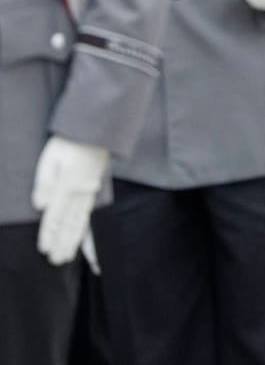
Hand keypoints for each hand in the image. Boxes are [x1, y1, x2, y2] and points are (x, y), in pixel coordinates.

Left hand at [32, 137, 109, 265]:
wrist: (97, 131)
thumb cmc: (69, 141)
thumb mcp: (50, 158)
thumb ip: (44, 182)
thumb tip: (39, 207)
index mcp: (67, 185)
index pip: (55, 215)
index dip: (48, 234)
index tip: (43, 249)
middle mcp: (81, 193)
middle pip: (70, 225)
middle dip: (62, 244)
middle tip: (55, 261)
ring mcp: (90, 194)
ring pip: (81, 224)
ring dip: (73, 242)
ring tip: (66, 257)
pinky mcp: (93, 192)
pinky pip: (90, 217)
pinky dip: (88, 232)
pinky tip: (84, 241)